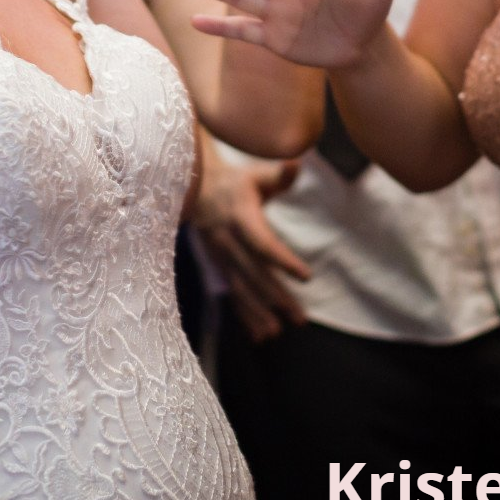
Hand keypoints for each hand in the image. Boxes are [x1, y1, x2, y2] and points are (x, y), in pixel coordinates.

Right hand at [188, 154, 310, 340]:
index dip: (282, 260)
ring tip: (277, 332)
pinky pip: (232, 294)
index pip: (262, 242)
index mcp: (240, 216)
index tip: (306, 276)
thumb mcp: (255, 173)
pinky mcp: (218, 266)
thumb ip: (278, 174)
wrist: (193, 189)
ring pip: (241, 289)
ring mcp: (220, 257)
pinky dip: (245, 316)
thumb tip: (297, 164)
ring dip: (259, 313)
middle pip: (254, 273)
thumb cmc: (234, 181)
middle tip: (300, 318)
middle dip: (276, 297)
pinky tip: (260, 335)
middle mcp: (227, 240)